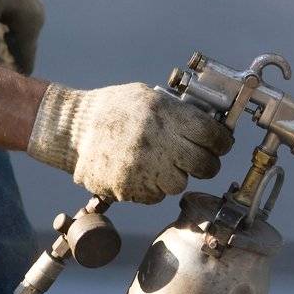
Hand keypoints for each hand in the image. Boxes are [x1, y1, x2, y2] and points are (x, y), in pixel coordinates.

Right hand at [27, 80, 233, 203]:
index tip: (219, 144)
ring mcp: (143, 168)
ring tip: (160, 162)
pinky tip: (140, 171)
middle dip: (205, 163)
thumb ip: (179, 113)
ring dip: (175, 176)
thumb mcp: (148, 97)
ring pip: (180, 184)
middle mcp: (158, 141)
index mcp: (165, 114)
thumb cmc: (112, 109)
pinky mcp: (129, 188)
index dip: (221, 141)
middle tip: (198, 159)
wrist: (72, 128)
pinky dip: (152, 187)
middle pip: (204, 165)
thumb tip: (211, 127)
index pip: (212, 135)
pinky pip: (156, 196)